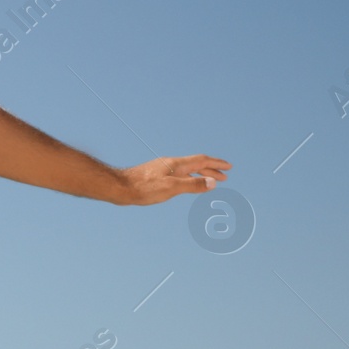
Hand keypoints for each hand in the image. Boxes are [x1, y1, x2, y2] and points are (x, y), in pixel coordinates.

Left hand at [115, 154, 230, 205]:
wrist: (119, 188)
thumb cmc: (143, 188)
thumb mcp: (171, 188)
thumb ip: (192, 184)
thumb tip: (213, 182)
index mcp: (176, 164)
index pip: (201, 160)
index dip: (216, 163)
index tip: (229, 167)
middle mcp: (170, 164)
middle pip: (195, 164)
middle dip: (211, 169)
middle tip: (224, 176)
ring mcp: (162, 169)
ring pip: (187, 169)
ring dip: (200, 174)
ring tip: (210, 181)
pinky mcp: (155, 176)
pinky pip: (179, 175)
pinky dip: (189, 178)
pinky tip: (186, 184)